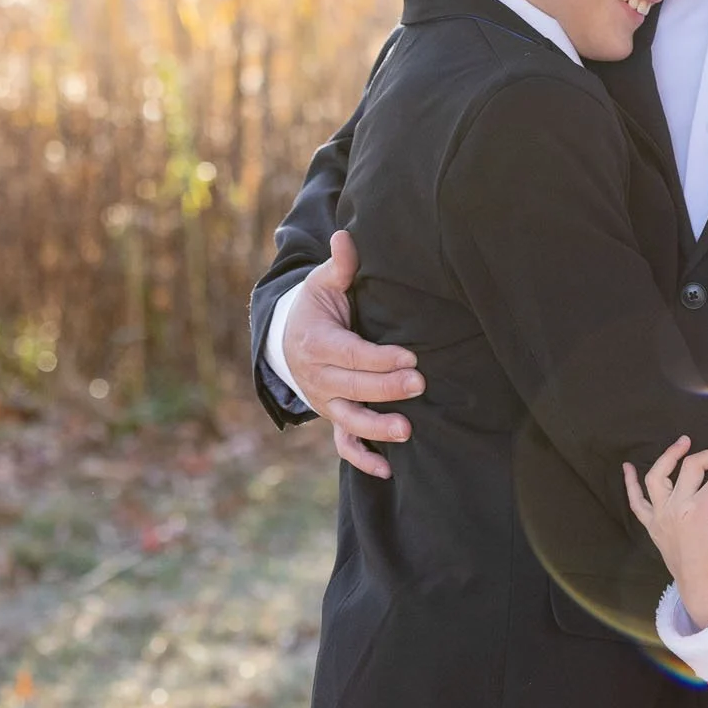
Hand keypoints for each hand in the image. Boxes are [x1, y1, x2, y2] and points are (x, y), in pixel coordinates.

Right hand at [286, 231, 425, 479]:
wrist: (287, 340)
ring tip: (407, 431)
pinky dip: (362, 459)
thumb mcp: (324, 284)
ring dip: (377, 428)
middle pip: (353, 387)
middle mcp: (317, 378)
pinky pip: (344, 443)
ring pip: (349, 419)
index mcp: (316, 343)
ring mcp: (325, 402)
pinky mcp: (333, 416)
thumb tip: (346, 237)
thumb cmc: (317, 307)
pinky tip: (388, 471)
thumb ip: (340, 266)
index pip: (350, 355)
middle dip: (386, 389)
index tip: (410, 358)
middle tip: (420, 385)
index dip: (379, 359)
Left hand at [623, 436, 707, 626]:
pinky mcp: (652, 526)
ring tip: (684, 441)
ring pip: (658, 475)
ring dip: (670, 455)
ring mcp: (660, 516)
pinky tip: (626, 468)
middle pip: (692, 467)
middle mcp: (676, 508)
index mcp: (699, 512)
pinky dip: (630, 484)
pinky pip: (636, 502)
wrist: (703, 594)